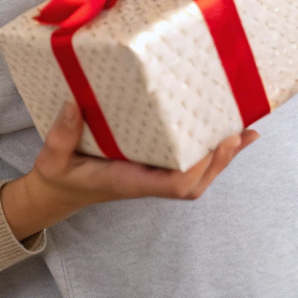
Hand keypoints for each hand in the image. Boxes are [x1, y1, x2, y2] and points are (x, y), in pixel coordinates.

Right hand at [0, 101, 257, 240]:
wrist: (55, 194)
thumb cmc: (57, 177)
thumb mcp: (52, 157)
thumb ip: (62, 133)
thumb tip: (75, 102)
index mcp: (129, 181)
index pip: (174, 185)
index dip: (198, 168)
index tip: (212, 144)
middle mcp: (145, 180)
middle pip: (195, 182)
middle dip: (220, 161)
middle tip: (239, 132)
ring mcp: (148, 175)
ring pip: (195, 175)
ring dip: (221, 157)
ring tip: (244, 130)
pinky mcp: (148, 165)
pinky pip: (185, 163)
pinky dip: (209, 152)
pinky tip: (224, 134)